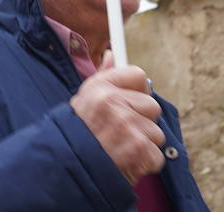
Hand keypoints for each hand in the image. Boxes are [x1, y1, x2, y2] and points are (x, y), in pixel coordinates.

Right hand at [69, 50, 164, 183]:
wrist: (67, 168)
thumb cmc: (77, 133)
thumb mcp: (84, 99)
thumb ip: (103, 76)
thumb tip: (112, 55)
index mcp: (100, 88)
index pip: (138, 75)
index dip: (138, 91)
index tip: (132, 103)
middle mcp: (114, 103)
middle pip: (152, 105)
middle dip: (142, 121)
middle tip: (123, 132)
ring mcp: (127, 126)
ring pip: (156, 133)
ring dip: (144, 144)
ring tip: (122, 149)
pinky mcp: (139, 149)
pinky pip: (157, 155)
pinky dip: (145, 163)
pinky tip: (128, 162)